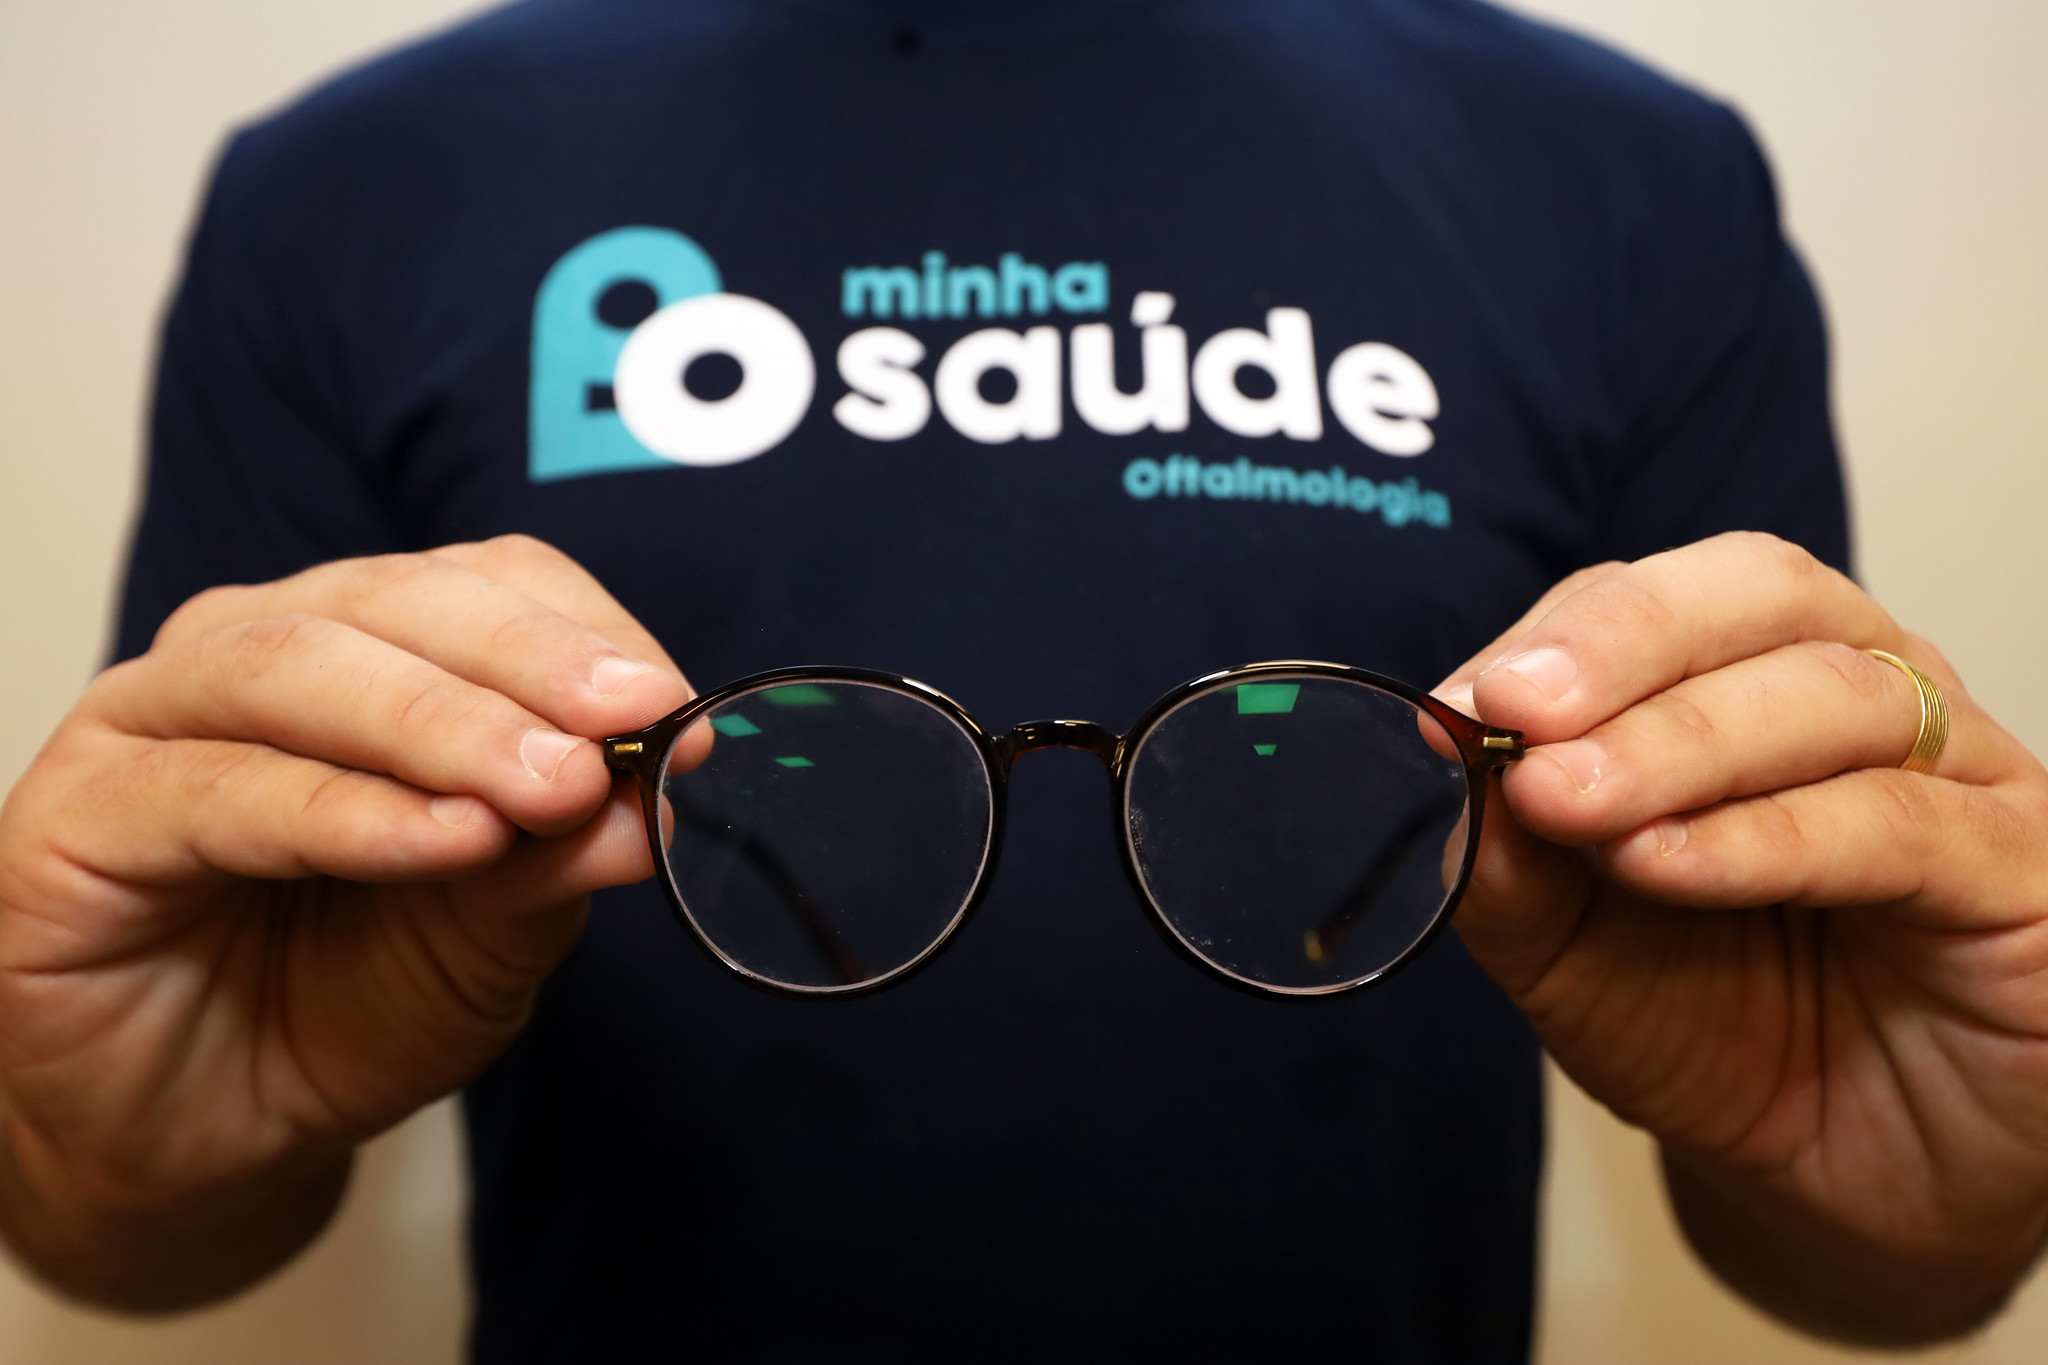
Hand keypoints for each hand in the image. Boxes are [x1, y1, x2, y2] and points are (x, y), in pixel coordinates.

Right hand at [0, 535, 690, 1306]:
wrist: (214, 1132)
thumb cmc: (350, 1002)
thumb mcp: (493, 927)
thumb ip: (559, 851)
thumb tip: (659, 792)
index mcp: (360, 643)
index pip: (483, 584)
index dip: (584, 634)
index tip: (678, 707)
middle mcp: (250, 651)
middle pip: (396, 603)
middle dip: (527, 665)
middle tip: (627, 728)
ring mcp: (149, 720)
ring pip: (298, 668)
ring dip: (442, 725)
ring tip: (548, 785)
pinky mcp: (76, 815)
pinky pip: (220, 791)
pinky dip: (347, 811)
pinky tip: (447, 840)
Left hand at [1435, 532, 2047, 1343]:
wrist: (1837, 1182)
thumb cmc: (1715, 1034)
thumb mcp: (1570, 951)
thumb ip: (1511, 859)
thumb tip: (1445, 751)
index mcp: (1758, 680)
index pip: (1667, 596)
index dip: (1567, 633)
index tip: (1466, 699)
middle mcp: (1873, 699)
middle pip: (1762, 599)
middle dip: (1623, 645)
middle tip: (1512, 710)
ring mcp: (1963, 778)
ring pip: (1835, 697)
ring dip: (1680, 741)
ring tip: (1570, 802)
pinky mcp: (2024, 875)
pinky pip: (1900, 827)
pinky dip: (1768, 836)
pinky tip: (1664, 864)